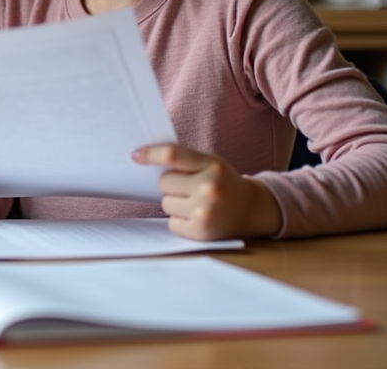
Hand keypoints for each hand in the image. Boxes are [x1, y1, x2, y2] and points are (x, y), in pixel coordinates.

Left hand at [133, 143, 281, 240]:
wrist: (251, 209)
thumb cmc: (223, 182)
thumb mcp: (210, 163)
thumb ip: (183, 159)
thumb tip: (141, 159)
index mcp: (212, 164)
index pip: (172, 155)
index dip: (150, 154)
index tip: (135, 156)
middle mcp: (209, 187)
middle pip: (164, 182)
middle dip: (172, 185)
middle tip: (190, 187)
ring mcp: (205, 211)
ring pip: (166, 203)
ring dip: (175, 204)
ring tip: (197, 203)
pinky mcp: (201, 231)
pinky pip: (172, 223)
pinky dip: (180, 221)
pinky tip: (197, 217)